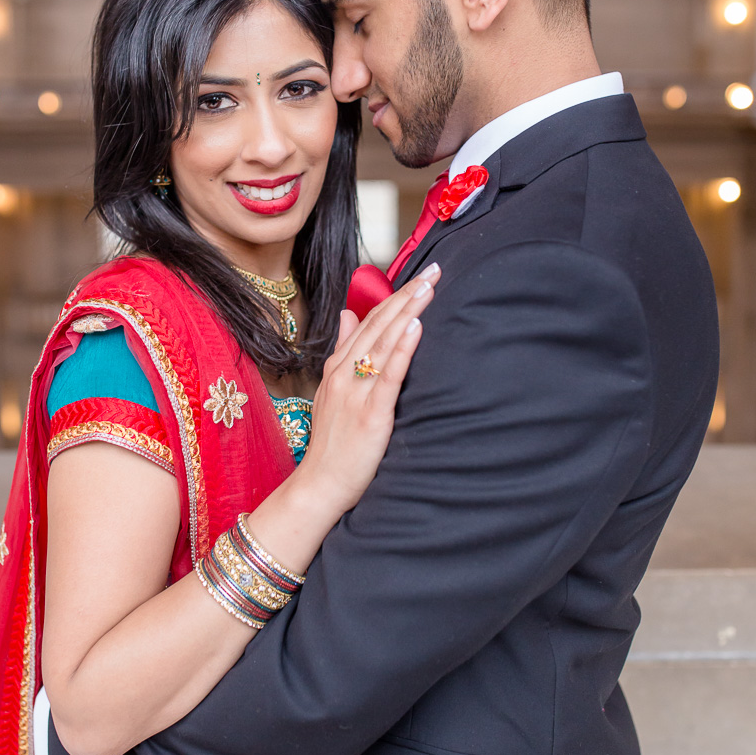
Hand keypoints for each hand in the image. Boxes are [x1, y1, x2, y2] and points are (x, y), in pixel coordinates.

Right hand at [297, 261, 439, 515]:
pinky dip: (402, 349)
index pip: (368, 321)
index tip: (418, 276)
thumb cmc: (333, 443)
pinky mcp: (371, 414)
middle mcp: (345, 374)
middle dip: (407, 295)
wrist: (321, 485)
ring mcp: (356, 392)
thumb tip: (349, 314)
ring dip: (408, 311)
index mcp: (338, 367)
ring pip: (385, 343)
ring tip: (429, 287)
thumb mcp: (332, 390)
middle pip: (379, 325)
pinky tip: (415, 327)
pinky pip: (388, 375)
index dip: (394, 296)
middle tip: (434, 270)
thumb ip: (343, 351)